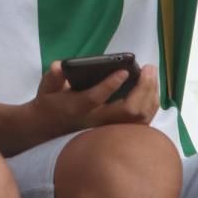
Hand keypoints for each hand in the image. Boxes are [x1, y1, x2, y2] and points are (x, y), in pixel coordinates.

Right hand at [28, 61, 160, 137]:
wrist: (51, 130)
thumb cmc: (51, 104)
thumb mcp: (46, 89)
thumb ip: (53, 78)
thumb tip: (59, 66)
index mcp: (77, 108)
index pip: (95, 98)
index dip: (110, 85)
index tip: (123, 71)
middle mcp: (97, 122)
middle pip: (127, 111)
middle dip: (142, 88)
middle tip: (149, 67)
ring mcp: (110, 129)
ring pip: (139, 119)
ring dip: (149, 95)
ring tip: (151, 74)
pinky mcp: (119, 131)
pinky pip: (142, 123)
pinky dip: (150, 105)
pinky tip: (152, 89)